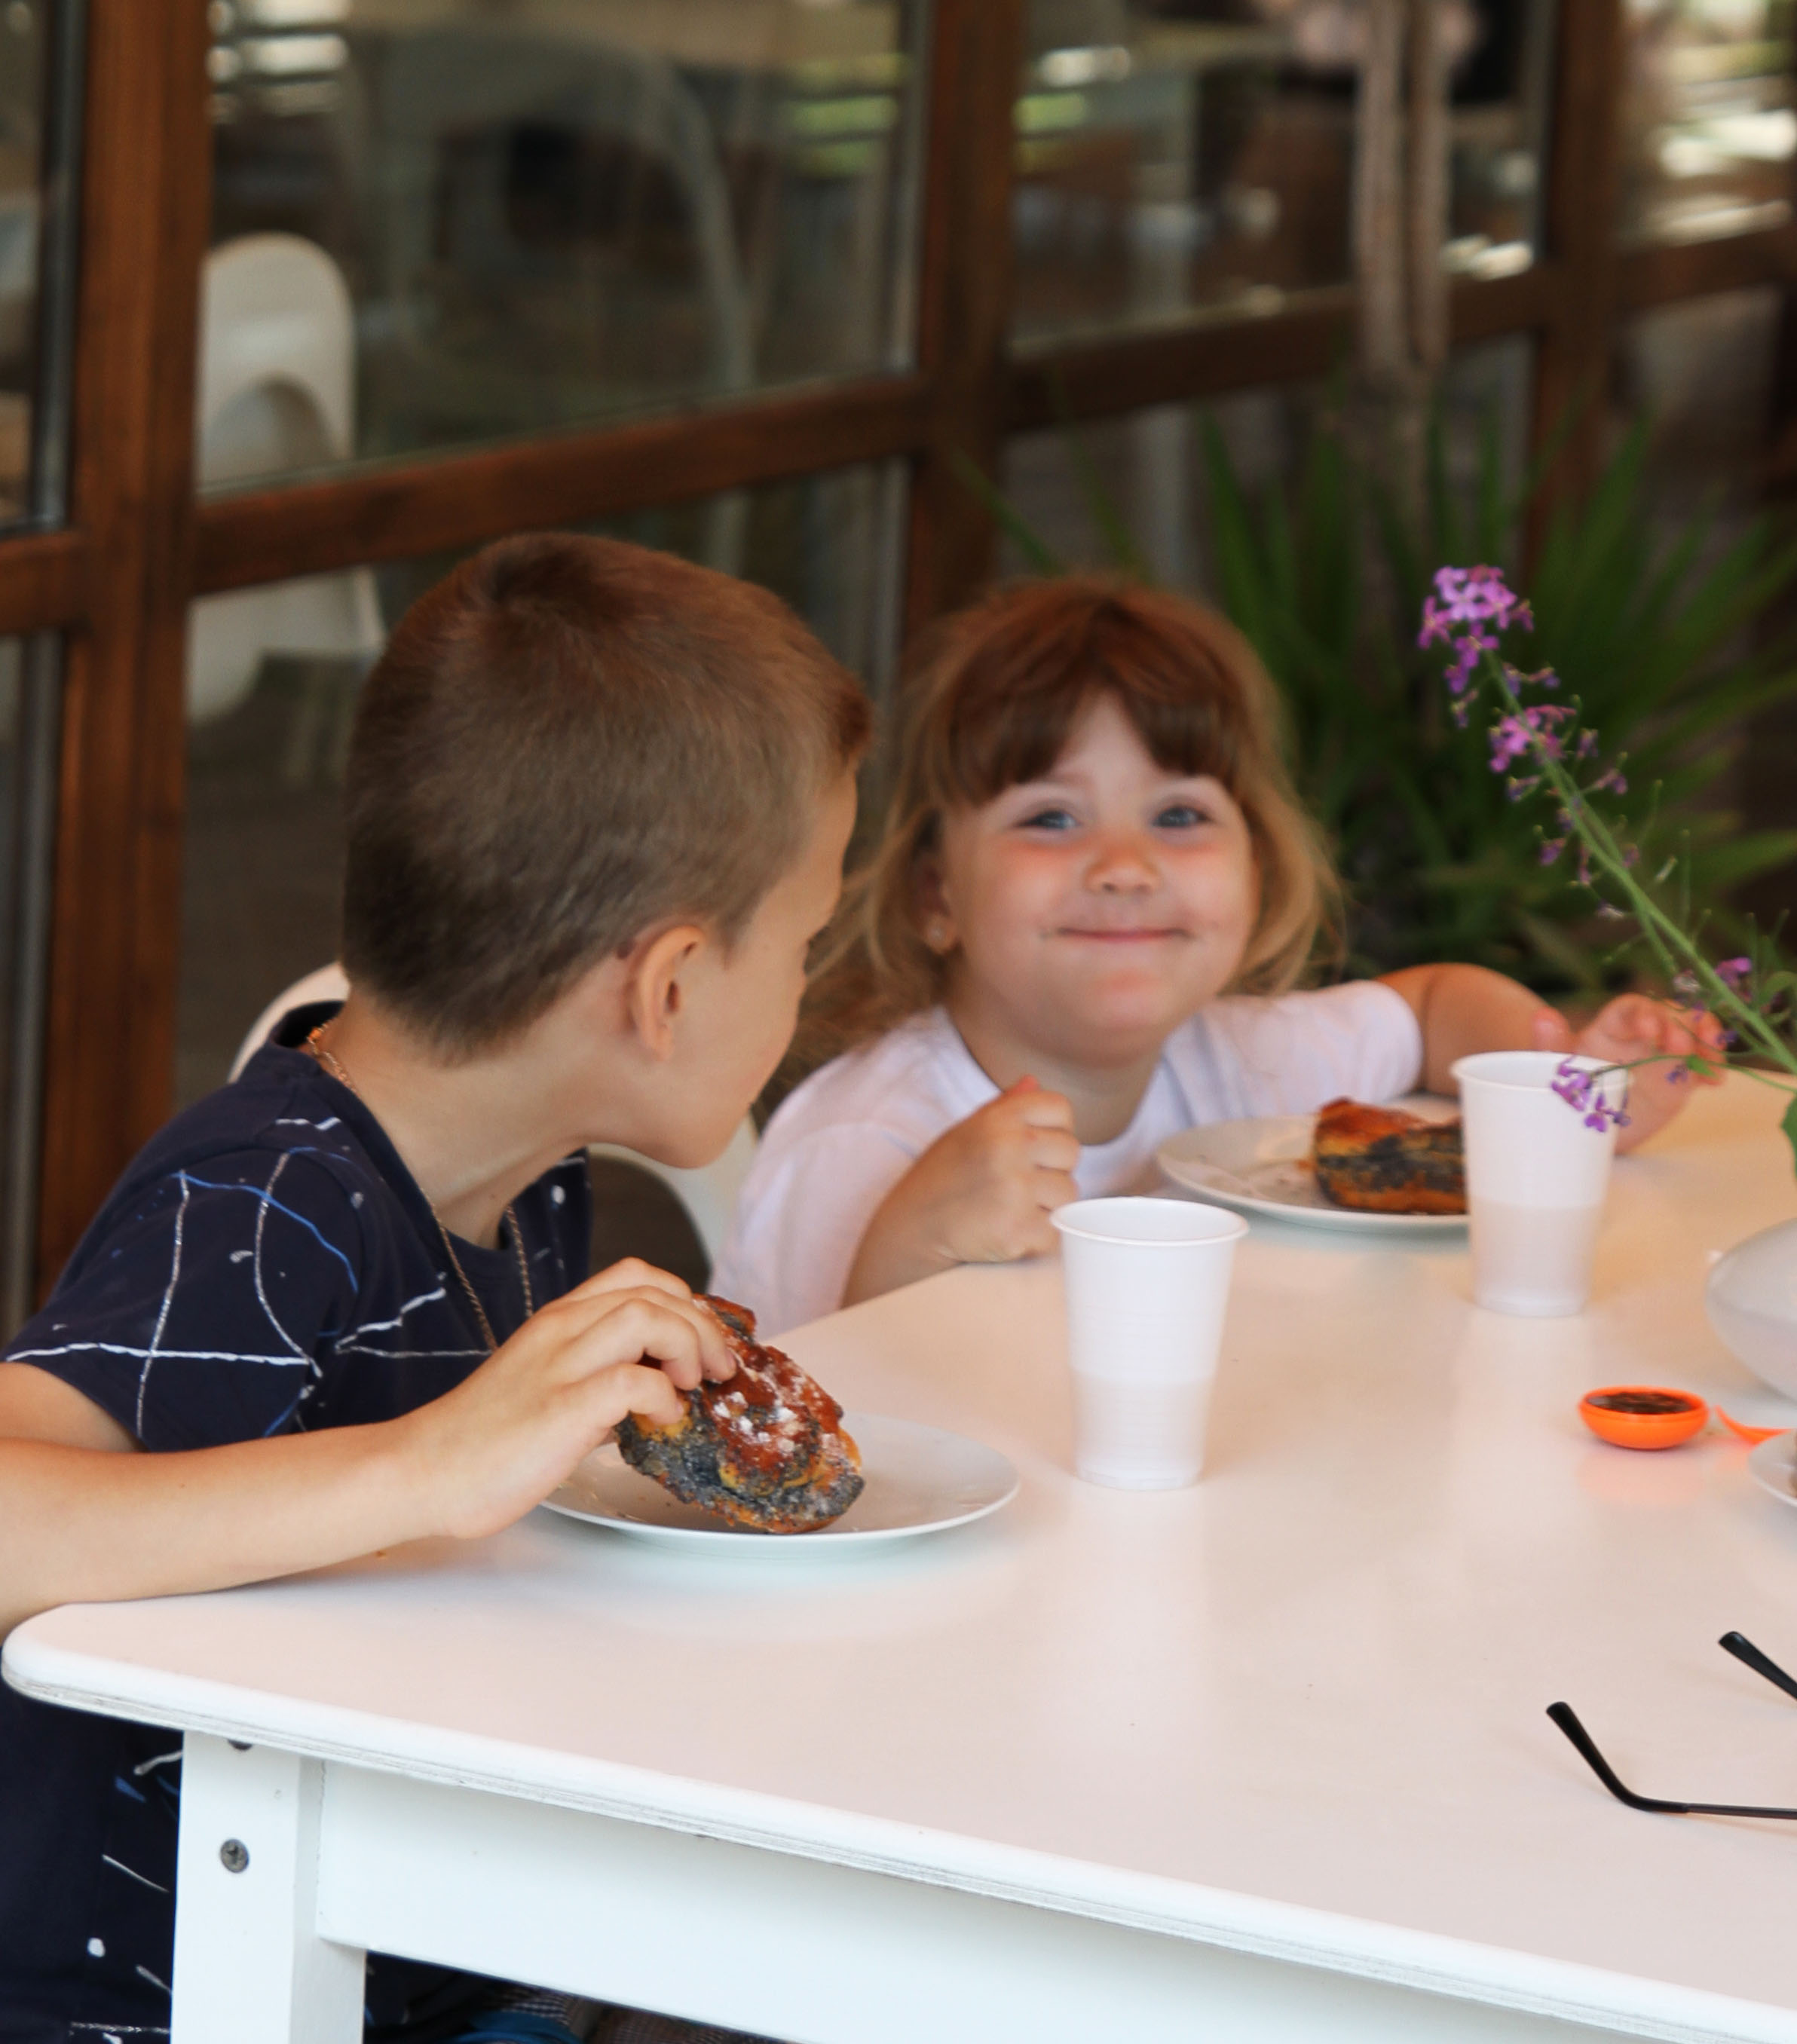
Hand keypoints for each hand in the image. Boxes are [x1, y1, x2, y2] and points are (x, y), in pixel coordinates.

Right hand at [401, 1259, 735, 1539]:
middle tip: (718, 1368)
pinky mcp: (561, 1408)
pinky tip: (662, 1418)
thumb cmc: (485, 1438)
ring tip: (694, 1384)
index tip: (703, 1339)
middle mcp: (561, 1330)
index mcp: (558, 1319)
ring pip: (647, 1315)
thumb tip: (654, 1389)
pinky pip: (633, 1381)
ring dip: (689, 1345)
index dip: (685, 1299)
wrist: (426, 1471)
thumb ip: (600, 1377)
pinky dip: (663, 1395)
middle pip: (654, 1290)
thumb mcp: (549, 1386)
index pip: (637, 1275)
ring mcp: (560, 1365)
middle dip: (703, 1325)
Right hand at [845, 1078, 1079, 1303]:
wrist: (911, 1229)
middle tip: (1016, 1183)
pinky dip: (1038, 1237)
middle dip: (1051, 1169)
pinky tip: (1010, 1230)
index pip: (1060, 1109)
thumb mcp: (965, 1131)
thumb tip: (1033, 1082)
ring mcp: (1015, 1190)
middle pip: (1071, 1152)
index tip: (1030, 1149)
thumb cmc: (941, 1177)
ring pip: (1067, 1194)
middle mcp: (1010, 1148)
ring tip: (1011, 1207)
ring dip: (1047, 1205)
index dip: (1051, 1129)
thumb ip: (1004, 1107)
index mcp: (999, 1119)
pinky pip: (1055, 1231)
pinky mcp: (1018, 1230)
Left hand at [1531, 995, 1724, 1152]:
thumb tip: (1542, 1016)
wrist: (1582, 1121)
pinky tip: (1717, 1080)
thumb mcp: (1555, 1069)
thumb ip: (1550, 1044)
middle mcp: (1641, 1035)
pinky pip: (1701, 1066)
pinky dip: (1713, 1067)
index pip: (1630, 1009)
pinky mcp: (1678, 1077)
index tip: (1650, 1029)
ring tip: (1710, 1054)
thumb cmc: (1566, 1088)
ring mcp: (1663, 1054)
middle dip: (1678, 1024)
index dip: (1643, 1014)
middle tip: (1680, 1046)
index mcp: (1610, 1028)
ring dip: (1704, 1037)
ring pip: (1691, 1034)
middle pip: (1668, 1016)